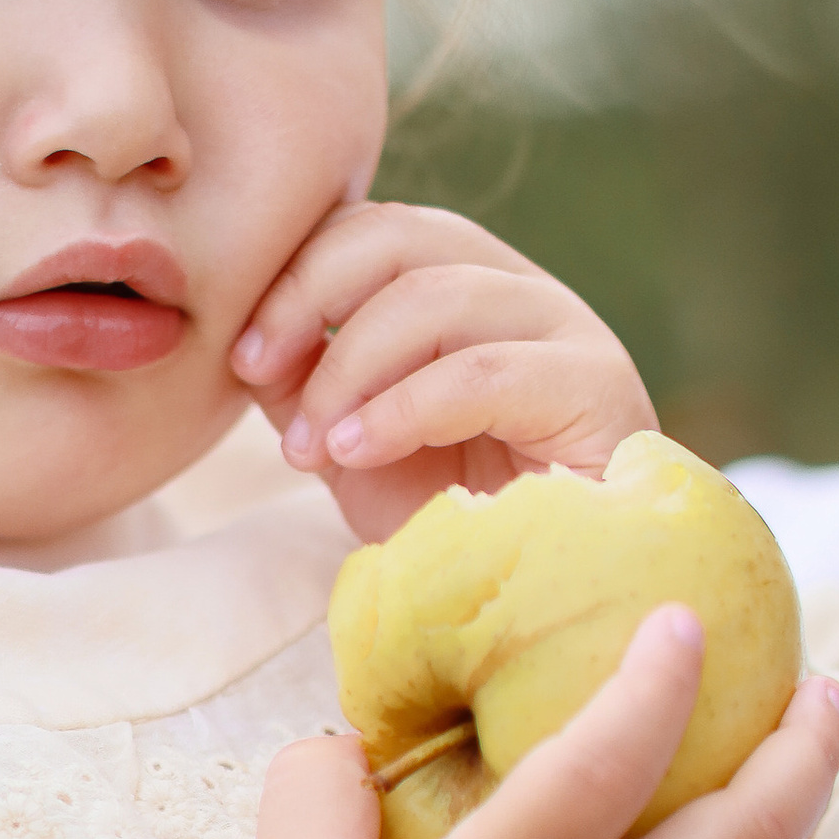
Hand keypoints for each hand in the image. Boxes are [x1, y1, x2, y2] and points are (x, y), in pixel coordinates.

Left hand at [228, 203, 653, 540]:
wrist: (549, 608)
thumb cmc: (460, 530)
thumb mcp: (359, 451)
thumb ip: (307, 387)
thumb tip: (254, 340)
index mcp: (469, 289)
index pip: (377, 230)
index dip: (297, 273)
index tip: (241, 353)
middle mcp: (523, 292)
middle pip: (402, 234)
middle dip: (308, 295)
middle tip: (254, 368)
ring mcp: (568, 330)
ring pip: (436, 296)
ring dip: (348, 367)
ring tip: (313, 445)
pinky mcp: (597, 388)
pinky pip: (481, 372)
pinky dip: (401, 409)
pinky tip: (357, 451)